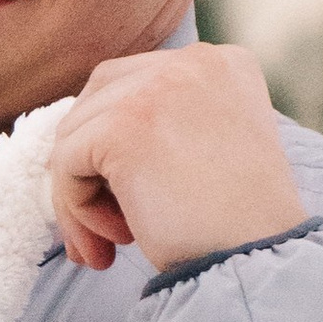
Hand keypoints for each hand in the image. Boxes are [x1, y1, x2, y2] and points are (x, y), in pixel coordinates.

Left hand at [48, 43, 306, 274]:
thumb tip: (76, 141)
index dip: (113, 147)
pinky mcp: (122, 125)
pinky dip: (78, 209)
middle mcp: (194, 60)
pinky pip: (66, 163)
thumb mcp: (209, 151)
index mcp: (222, 63)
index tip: (125, 203)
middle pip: (96, 101)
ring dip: (81, 199)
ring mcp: (157, 86)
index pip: (134, 86)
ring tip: (112, 246)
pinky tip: (120, 239)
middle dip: (85, 168)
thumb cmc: (233, 227)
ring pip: (74, 136)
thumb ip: (163, 126)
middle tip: (103, 232)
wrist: (257, 261)